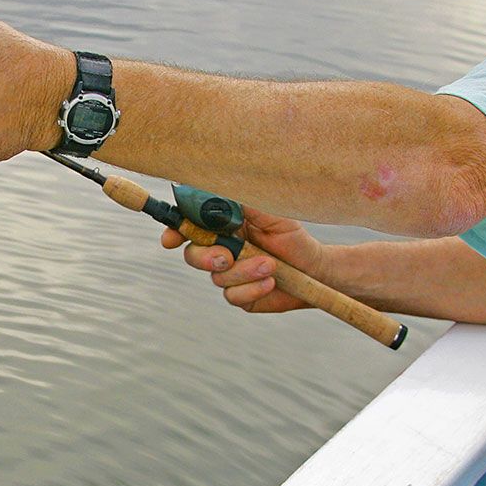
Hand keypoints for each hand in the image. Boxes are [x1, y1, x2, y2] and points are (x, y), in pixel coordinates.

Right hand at [159, 207, 326, 313]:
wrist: (314, 269)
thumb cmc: (292, 237)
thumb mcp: (271, 214)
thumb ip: (245, 203)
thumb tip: (218, 190)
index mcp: (223, 227)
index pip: (190, 227)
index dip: (175, 231)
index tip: (171, 238)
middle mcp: (221, 250)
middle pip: (193, 255)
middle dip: (206, 257)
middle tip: (227, 256)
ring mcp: (229, 274)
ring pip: (217, 276)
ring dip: (243, 271)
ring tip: (270, 265)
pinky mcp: (240, 295)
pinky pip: (233, 295)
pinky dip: (252, 288)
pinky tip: (271, 281)